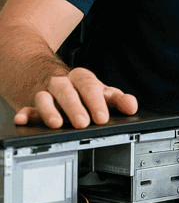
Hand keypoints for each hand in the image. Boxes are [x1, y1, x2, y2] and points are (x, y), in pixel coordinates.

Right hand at [14, 67, 138, 128]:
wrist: (51, 78)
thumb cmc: (84, 90)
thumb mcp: (103, 93)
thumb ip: (118, 99)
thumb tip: (131, 106)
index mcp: (83, 79)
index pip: (90, 86)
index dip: (96, 102)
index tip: (102, 118)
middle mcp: (64, 83)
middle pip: (68, 91)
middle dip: (75, 108)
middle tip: (83, 123)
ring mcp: (46, 93)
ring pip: (45, 97)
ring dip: (49, 110)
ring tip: (55, 124)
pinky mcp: (32, 105)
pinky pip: (27, 107)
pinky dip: (24, 113)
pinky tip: (22, 119)